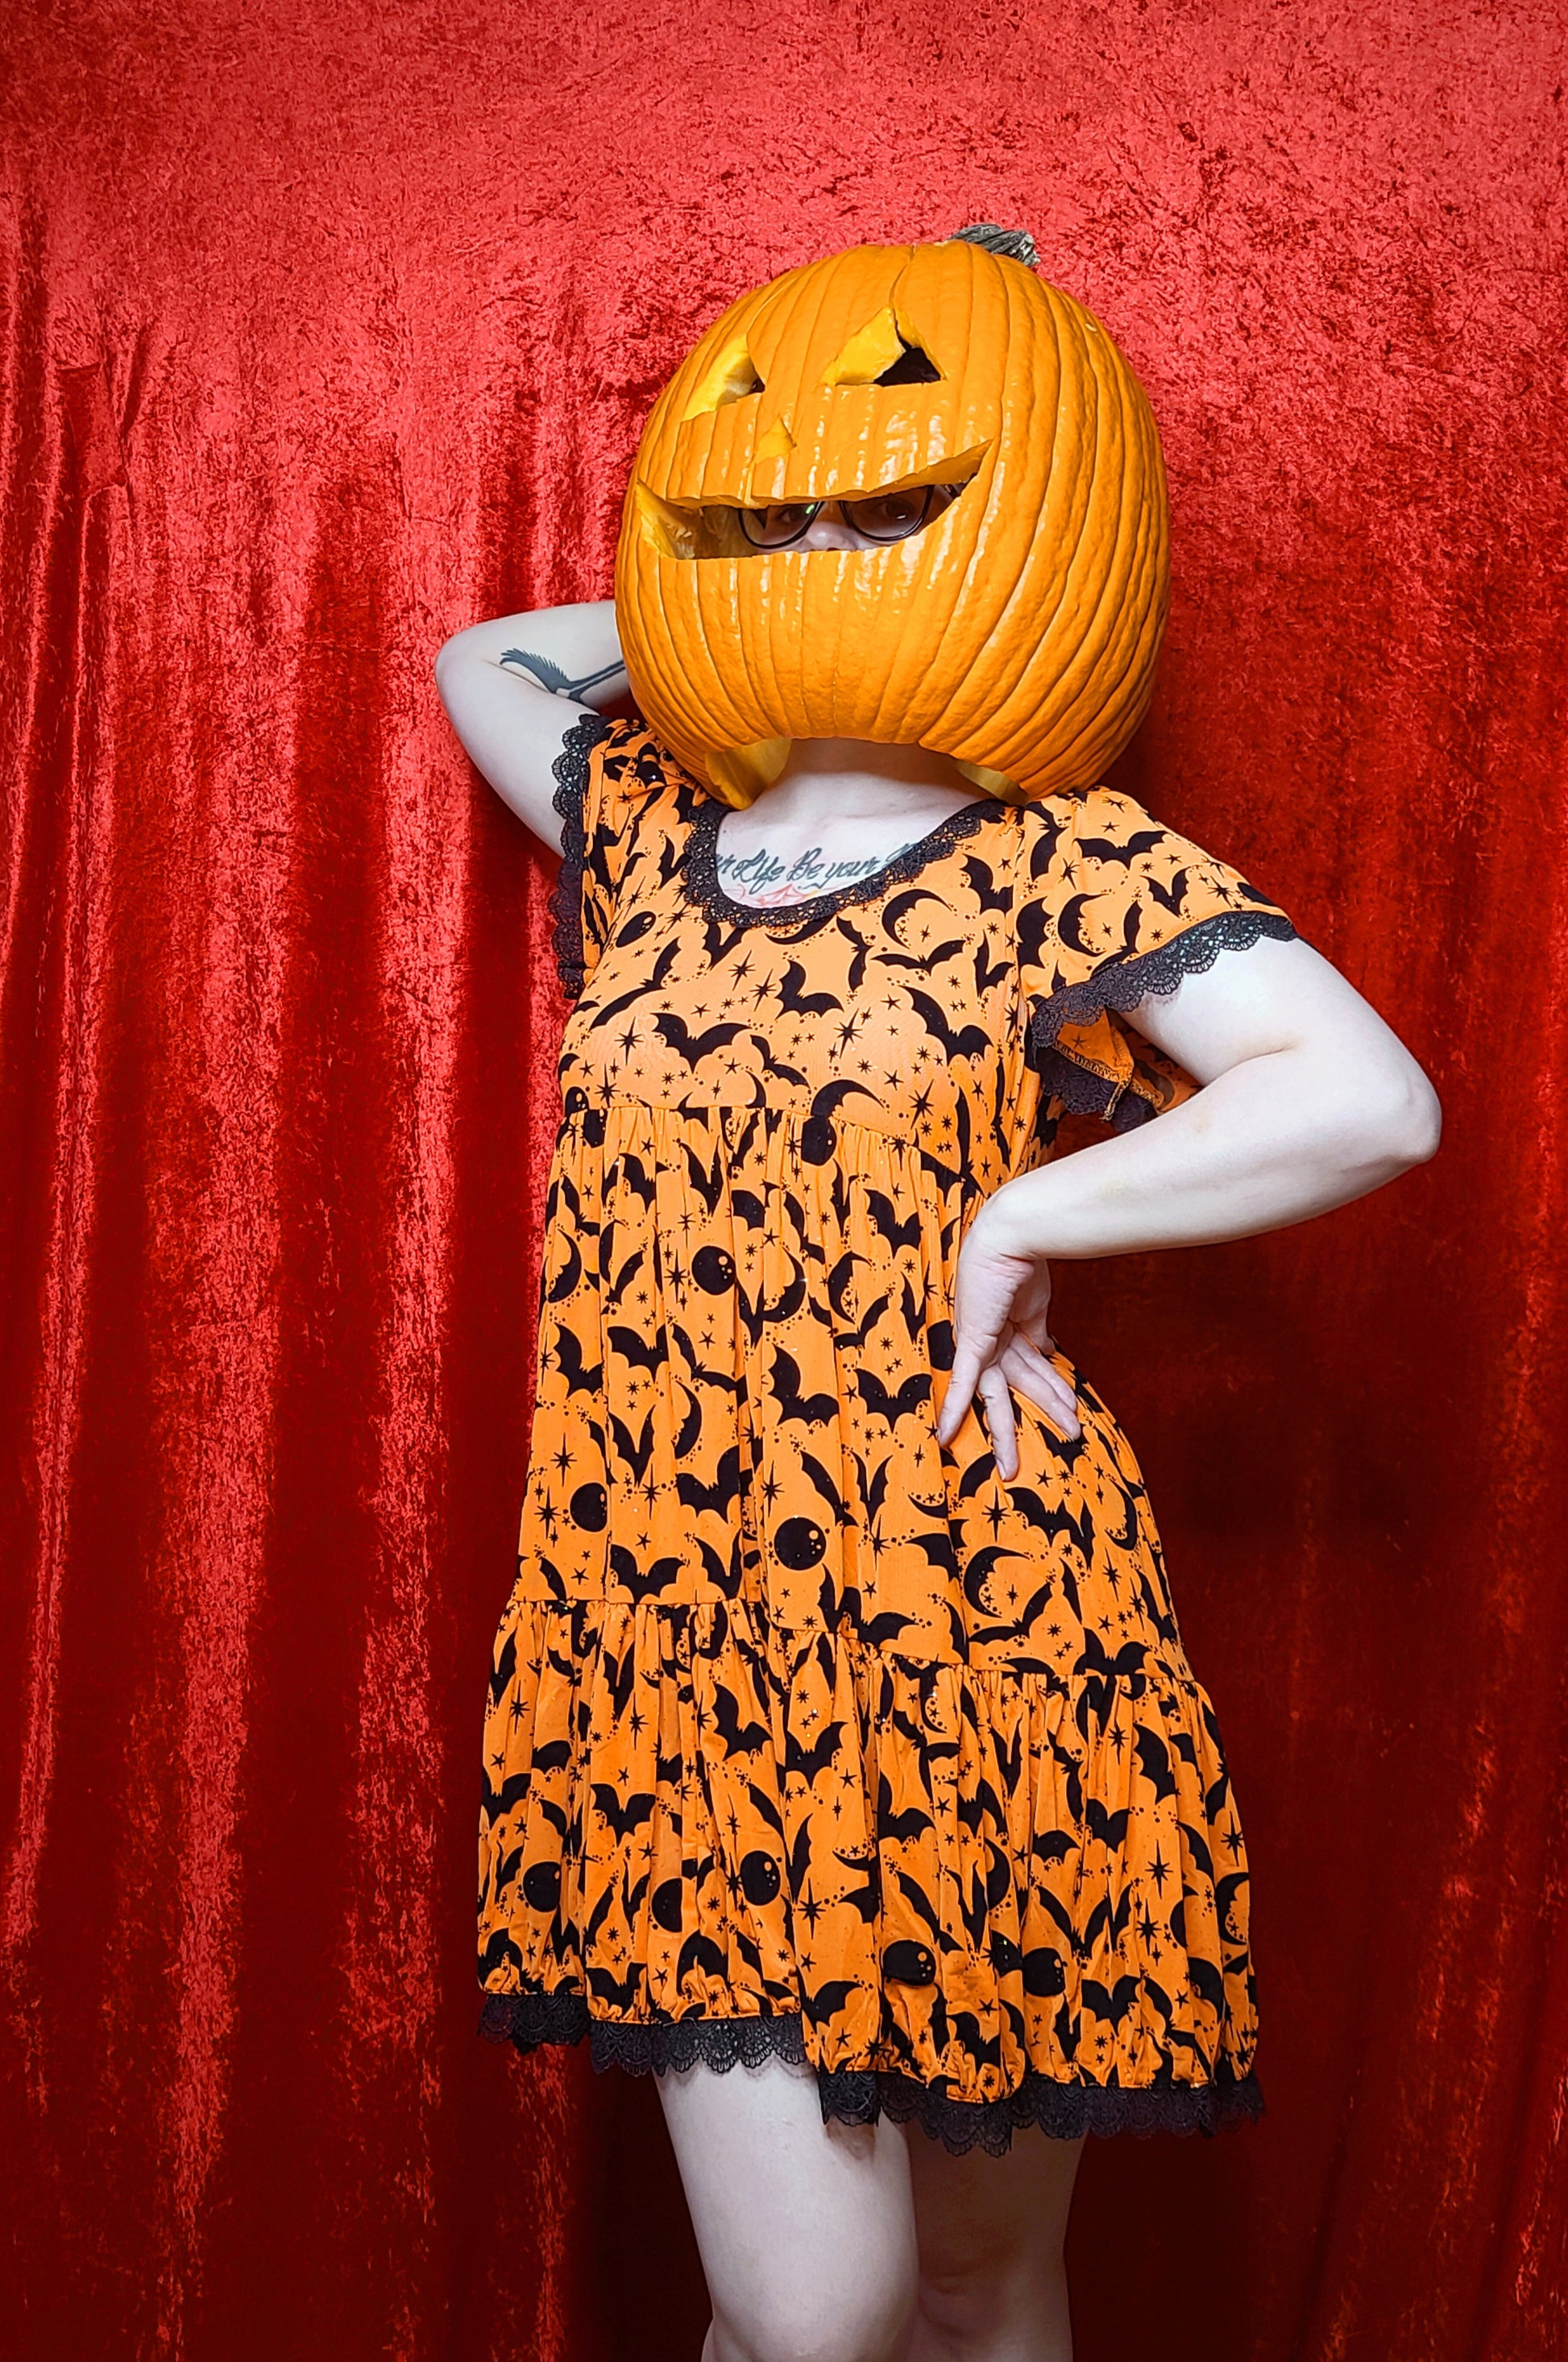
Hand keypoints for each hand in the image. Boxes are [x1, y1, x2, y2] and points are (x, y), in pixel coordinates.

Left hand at [935, 1209, 1080, 1479]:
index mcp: (1008, 1328)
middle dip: (1043, 1414)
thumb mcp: (1037, 1304)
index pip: (1035, 1366)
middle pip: (1022, 1385)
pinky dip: (953, 1409)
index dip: (1055, 1388)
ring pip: (998, 1396)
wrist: (1014, 1234)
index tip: (1071, 1407)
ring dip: (1010, 1430)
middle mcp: (991, 1339)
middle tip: (1063, 1440)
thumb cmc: (1025, 1259)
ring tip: (1015, 1467)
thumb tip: (1048, 1352)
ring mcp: (980, 1342)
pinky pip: (962, 1382)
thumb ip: (1037, 1331)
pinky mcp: (971, 1342)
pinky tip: (944, 1437)